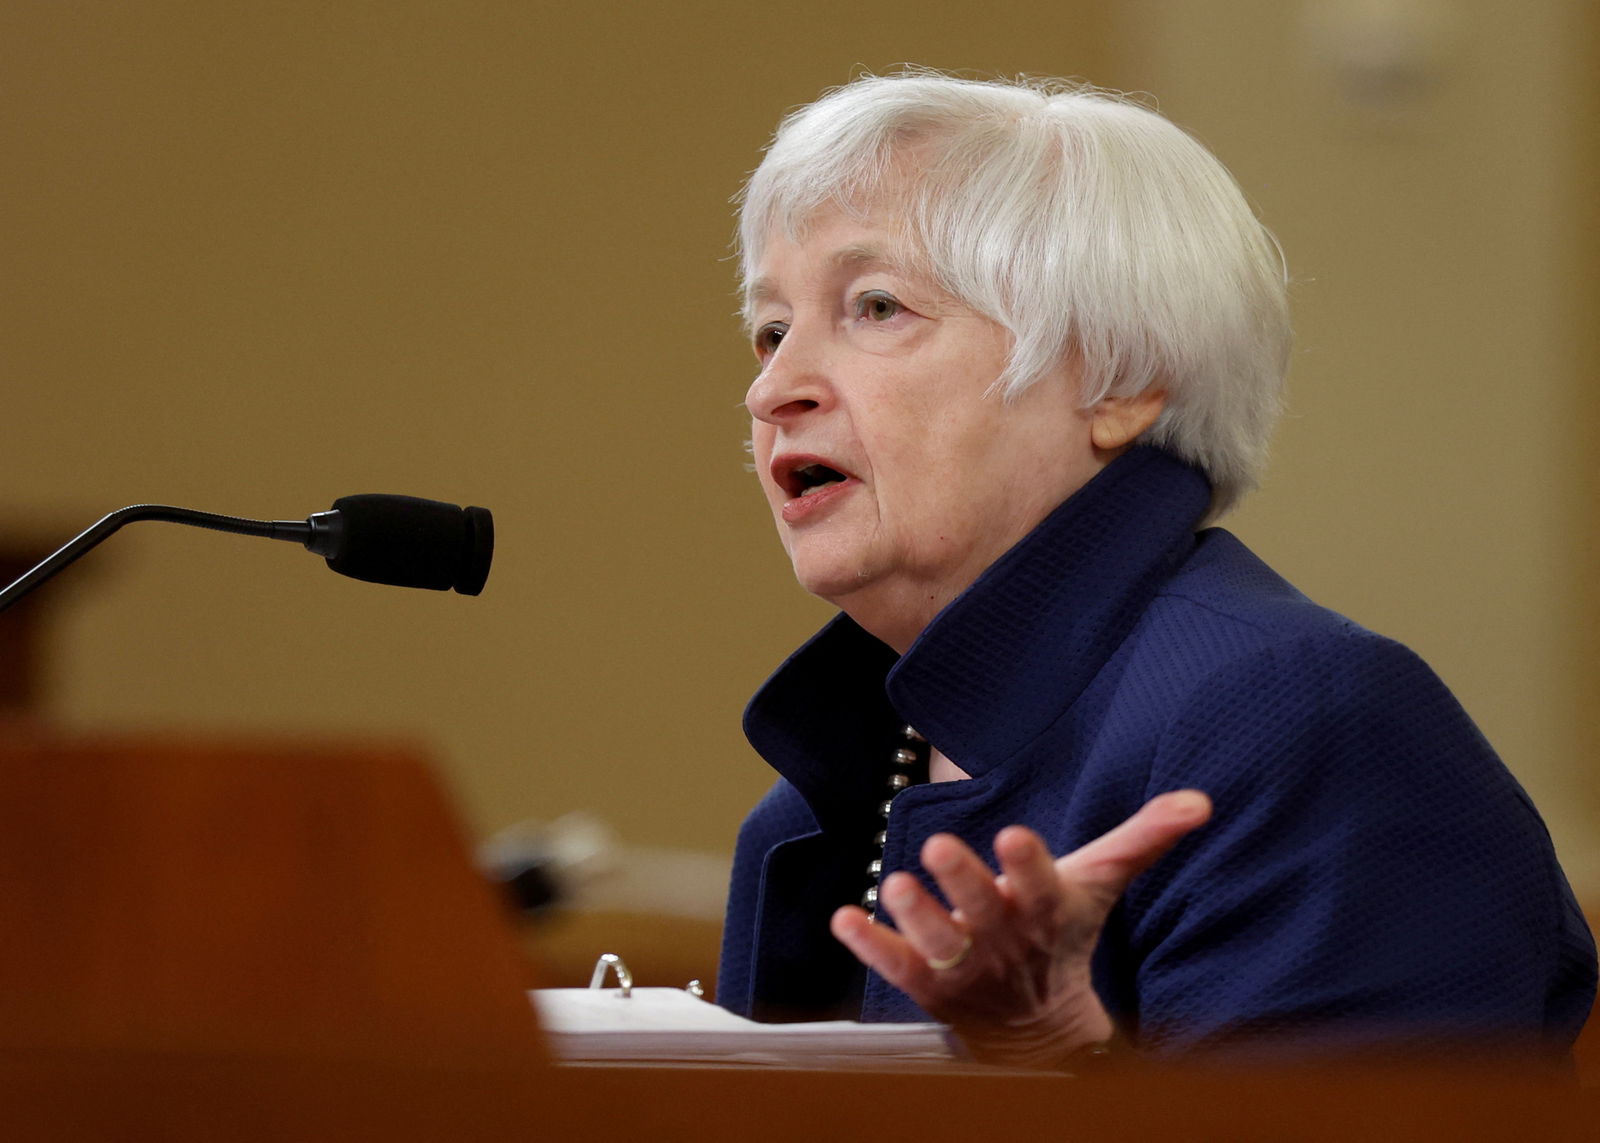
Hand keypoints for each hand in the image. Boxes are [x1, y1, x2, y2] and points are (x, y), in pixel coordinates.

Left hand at [829, 789, 1211, 1067]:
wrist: (1037, 1024)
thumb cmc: (1061, 933)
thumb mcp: (1099, 882)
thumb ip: (1142, 838)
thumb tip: (1199, 800)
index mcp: (1043, 906)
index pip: (1039, 880)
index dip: (1027, 861)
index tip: (1013, 835)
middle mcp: (1001, 935)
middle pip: (981, 907)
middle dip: (962, 878)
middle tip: (941, 846)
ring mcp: (962, 962)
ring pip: (936, 939)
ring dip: (915, 913)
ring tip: (897, 884)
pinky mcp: (926, 982)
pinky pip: (894, 964)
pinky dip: (868, 944)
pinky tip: (843, 918)